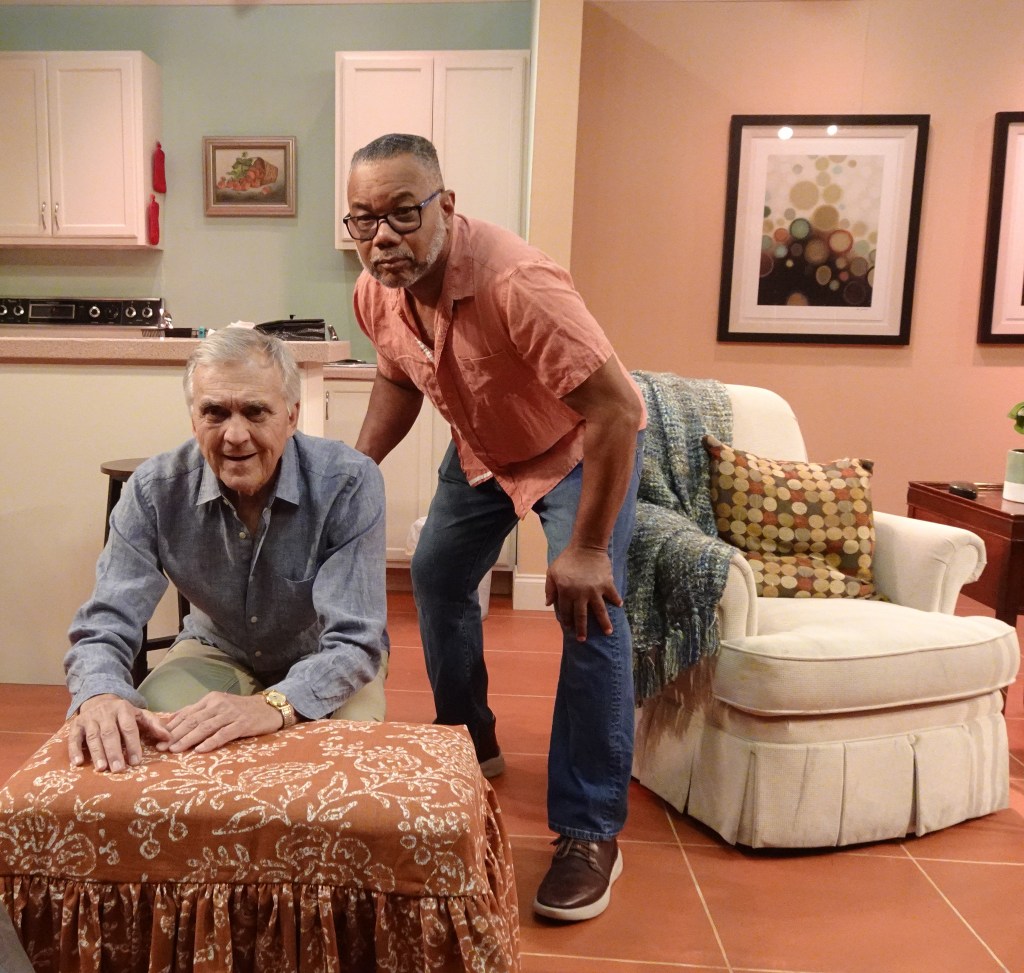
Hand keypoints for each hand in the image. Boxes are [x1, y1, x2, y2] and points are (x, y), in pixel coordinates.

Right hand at [68, 694, 170, 772]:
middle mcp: (105, 712)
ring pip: (92, 736)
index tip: (136, 761)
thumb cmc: (123, 714)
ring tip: (102, 768)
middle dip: (114, 752)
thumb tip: (168, 739)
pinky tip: (78, 763)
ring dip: (97, 753)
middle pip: (110, 733)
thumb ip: (154, 725)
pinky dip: (75, 750)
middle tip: (118, 769)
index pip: (129, 727)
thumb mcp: (140, 715)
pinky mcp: (76, 725)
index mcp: (123, 709)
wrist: (99, 700)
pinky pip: (73, 738)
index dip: (133, 744)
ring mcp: (89, 718)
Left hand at [158, 691, 283, 754]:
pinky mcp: (242, 724)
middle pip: (193, 720)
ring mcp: (231, 714)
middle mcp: (219, 704)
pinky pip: (224, 734)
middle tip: (161, 747)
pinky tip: (200, 749)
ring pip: (205, 727)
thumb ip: (198, 712)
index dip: (171, 726)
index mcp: (211, 699)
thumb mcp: (218, 706)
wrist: (269, 708)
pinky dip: (211, 742)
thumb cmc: (241, 710)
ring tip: (175, 750)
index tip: (156, 738)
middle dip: (175, 734)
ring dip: (188, 739)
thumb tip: (172, 721)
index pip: (187, 713)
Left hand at [545, 545, 620, 641]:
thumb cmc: (567, 559)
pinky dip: (616, 600)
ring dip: (604, 623)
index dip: (566, 620)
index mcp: (566, 592)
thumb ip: (549, 589)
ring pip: (599, 611)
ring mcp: (595, 590)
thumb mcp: (552, 572)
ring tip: (608, 633)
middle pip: (581, 616)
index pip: (565, 611)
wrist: (586, 546)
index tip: (568, 628)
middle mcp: (580, 594)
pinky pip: (612, 595)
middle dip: (581, 629)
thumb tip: (548, 604)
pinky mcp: (606, 584)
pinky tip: (619, 607)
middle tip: (582, 640)